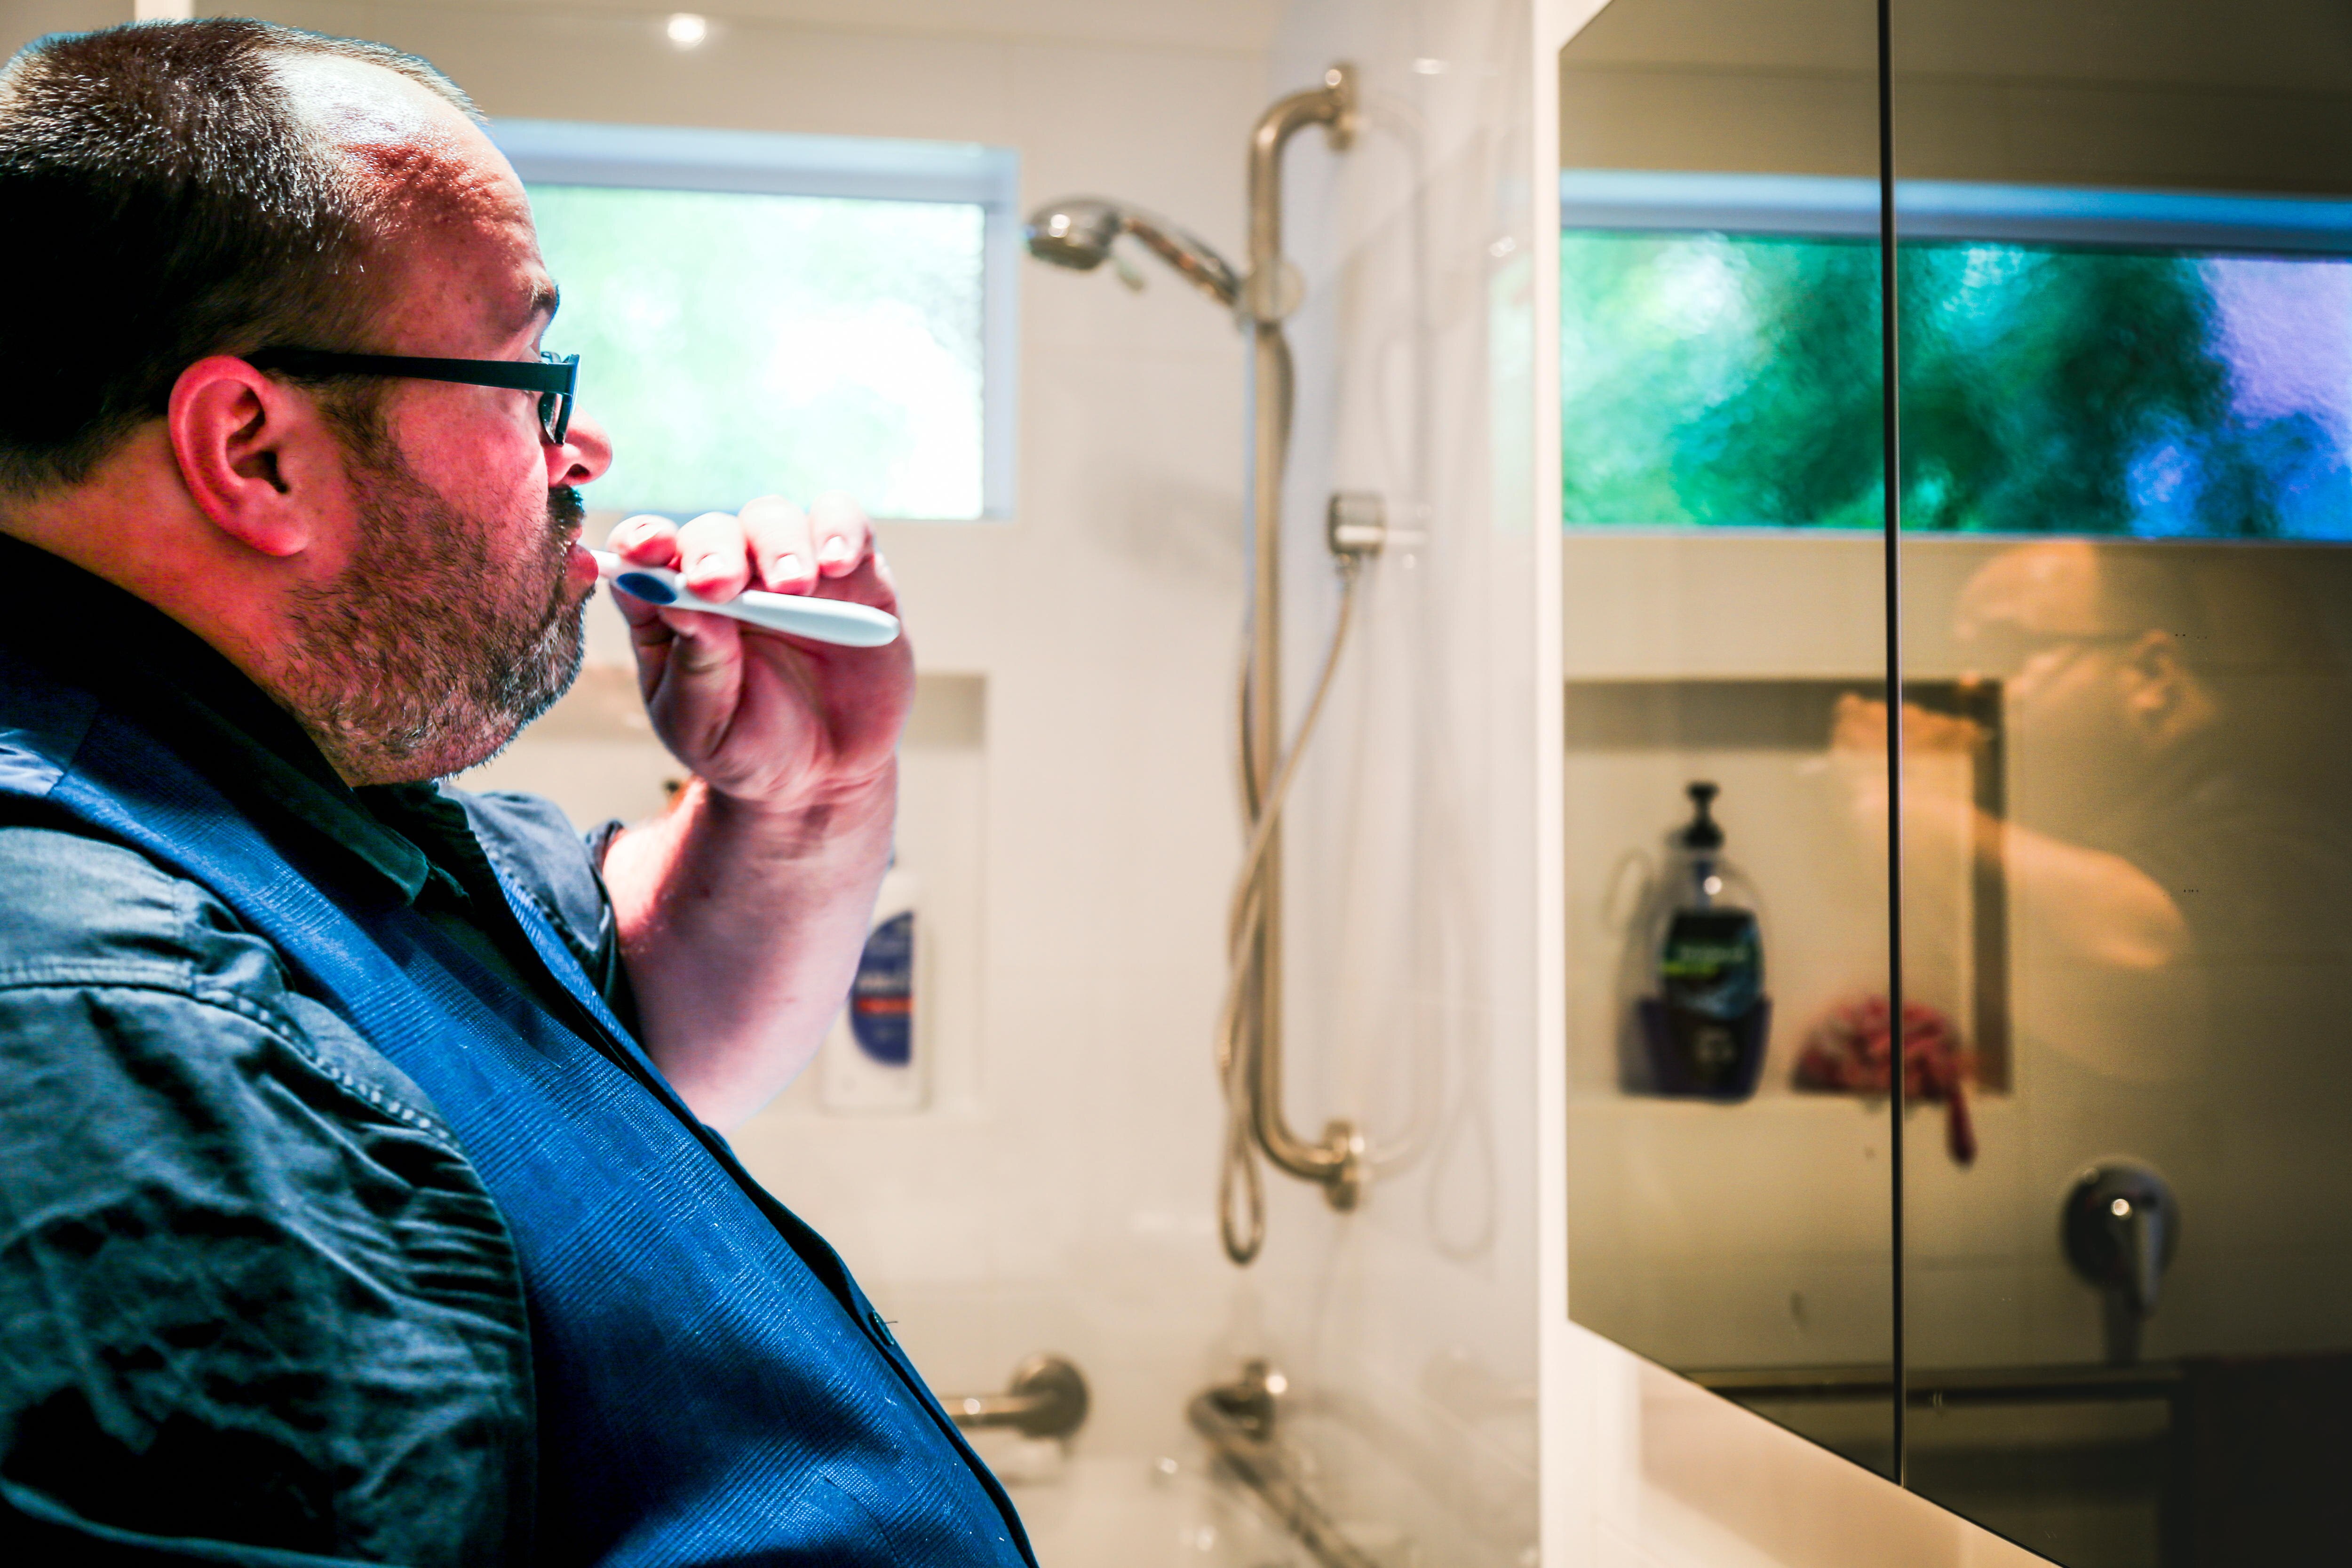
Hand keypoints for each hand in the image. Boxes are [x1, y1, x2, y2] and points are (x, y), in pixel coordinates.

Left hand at [606, 494, 912, 812]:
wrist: (823, 779)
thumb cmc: (747, 750)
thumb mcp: (703, 724)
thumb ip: (693, 664)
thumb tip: (671, 596)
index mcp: (676, 608)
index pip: (646, 552)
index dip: (642, 540)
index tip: (645, 550)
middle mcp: (731, 578)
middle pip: (712, 529)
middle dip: (712, 548)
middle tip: (719, 583)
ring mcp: (789, 571)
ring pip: (774, 517)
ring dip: (777, 543)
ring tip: (792, 588)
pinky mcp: (853, 574)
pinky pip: (845, 523)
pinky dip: (839, 529)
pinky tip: (836, 563)